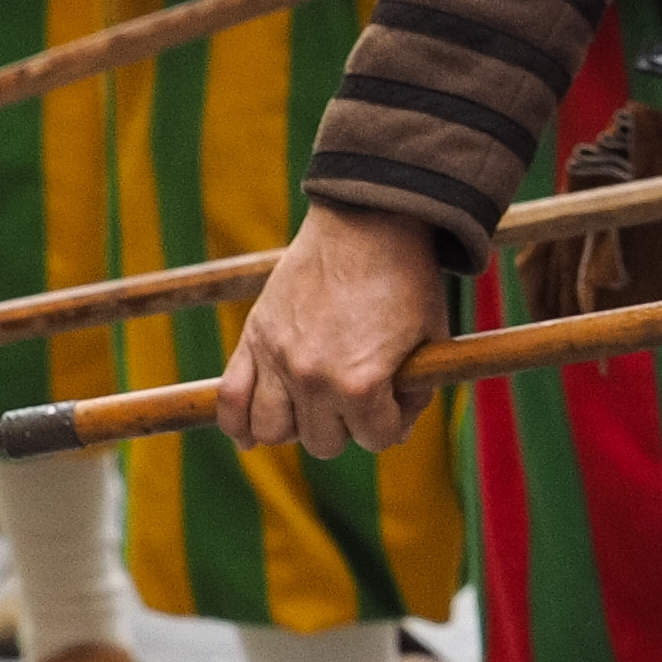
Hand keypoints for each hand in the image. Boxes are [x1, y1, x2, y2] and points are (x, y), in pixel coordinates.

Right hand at [223, 199, 450, 460]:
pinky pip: (231, 398)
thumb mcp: (430, 337)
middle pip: (324, 442)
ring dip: (297, 425)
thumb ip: (416, 389)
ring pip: (274, 430)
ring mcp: (278, 358)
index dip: (394, 421)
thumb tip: (395, 427)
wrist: (369, 219)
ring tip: (314, 407)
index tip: (398, 399)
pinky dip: (237, 423)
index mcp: (362, 383)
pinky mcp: (255, 337)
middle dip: (348, 424)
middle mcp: (314, 378)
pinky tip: (249, 434)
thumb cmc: (406, 277)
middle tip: (358, 394)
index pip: (377, 438)